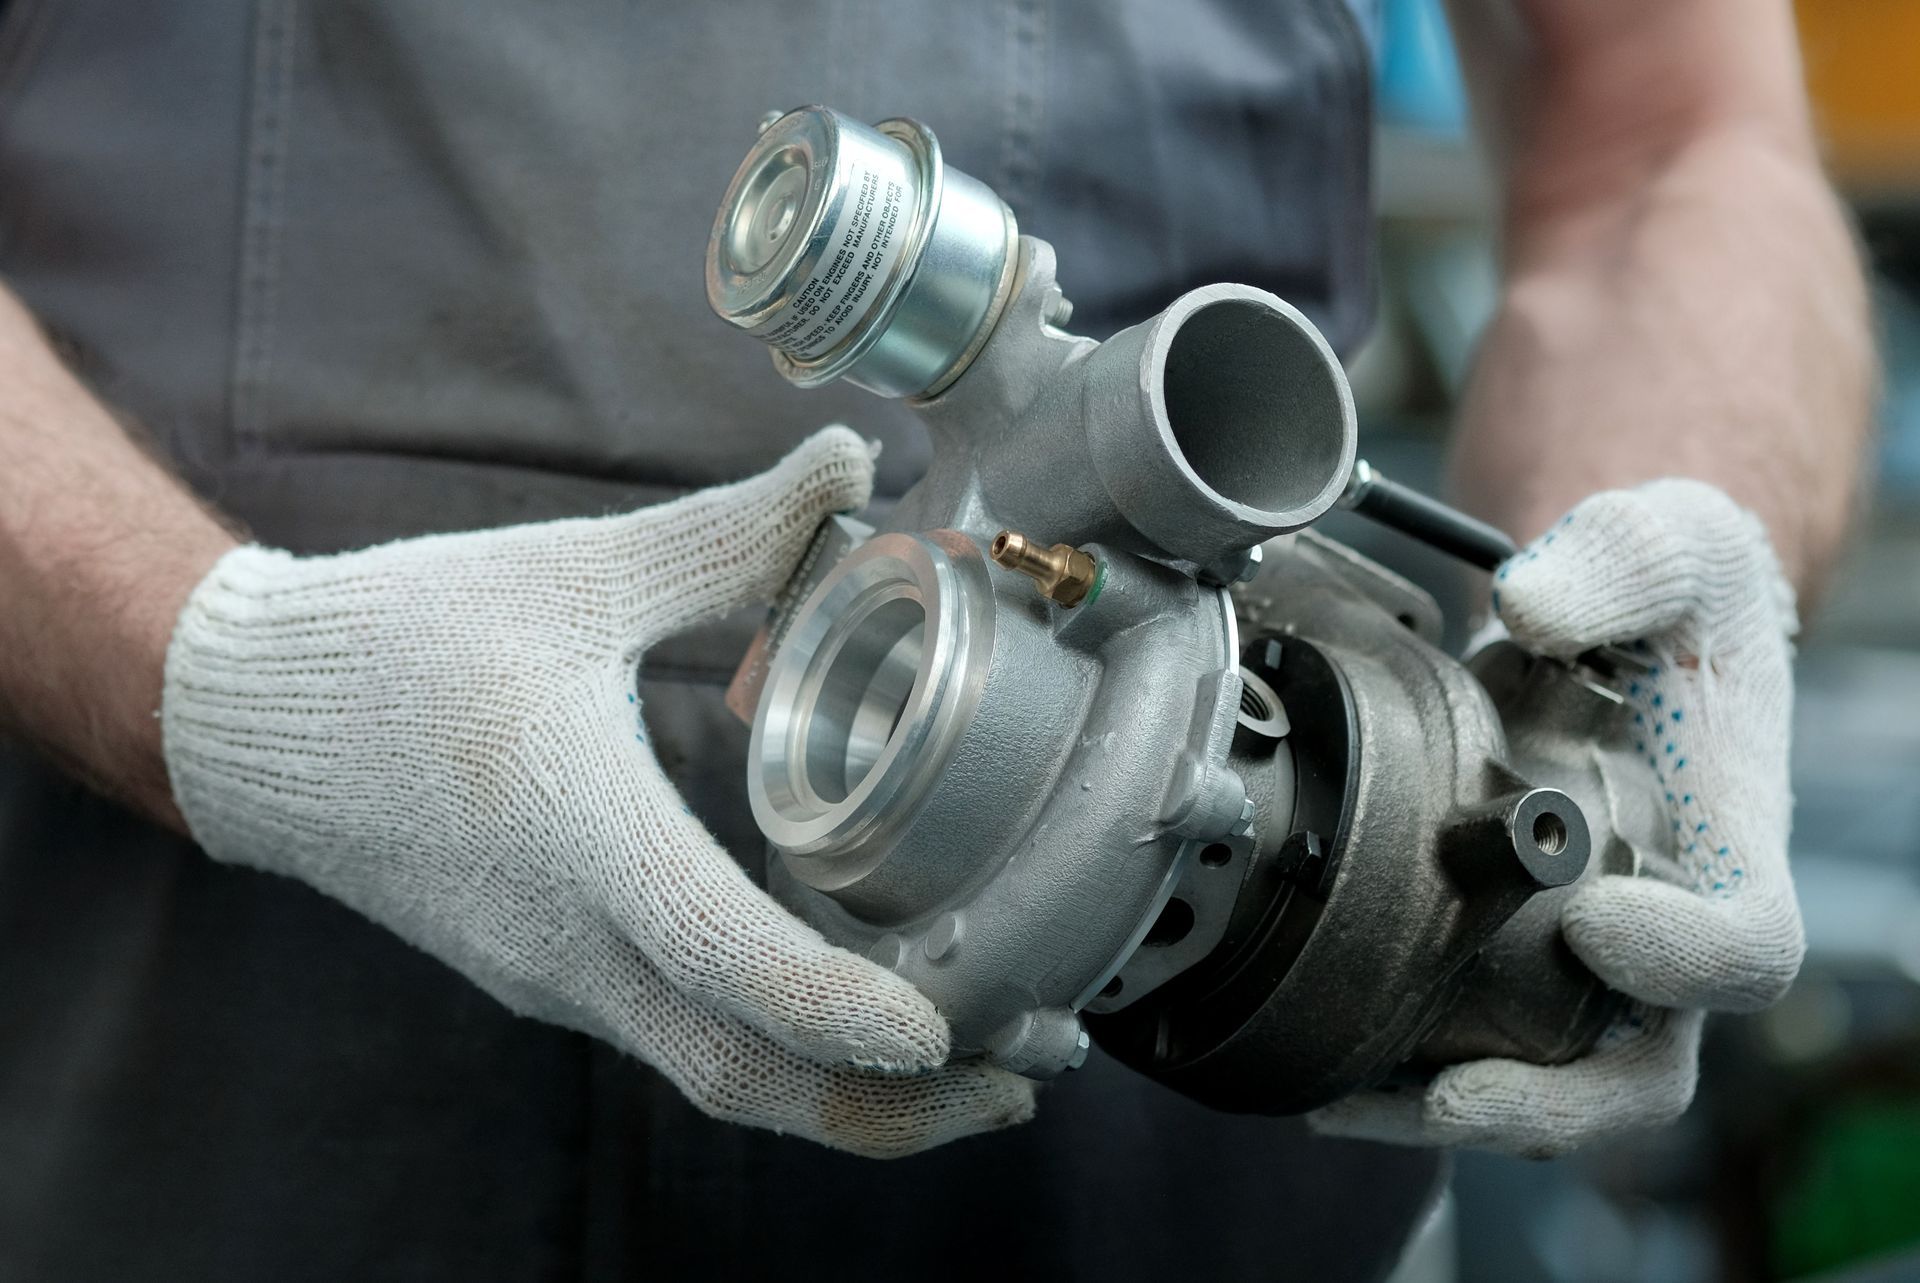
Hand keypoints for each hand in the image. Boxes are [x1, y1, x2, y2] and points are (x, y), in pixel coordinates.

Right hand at [161, 427, 1034, 1157]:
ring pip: (717, 1078)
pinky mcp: (553, 978)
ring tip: (972, 1069)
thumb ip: (729, 532)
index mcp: (575, 830)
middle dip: (892, 1108)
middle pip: (743, 1077)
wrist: (254, 723)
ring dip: (850, 1098)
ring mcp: (556, 977)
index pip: (722, 959)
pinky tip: (858, 1019)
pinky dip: (785, 1057)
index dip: (838, 1010)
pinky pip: (685, 1045)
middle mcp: (567, 938)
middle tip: (1022, 1077)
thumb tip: (847, 461)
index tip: (945, 1031)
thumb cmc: (405, 640)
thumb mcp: (577, 574)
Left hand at [1311, 479, 1802, 1157]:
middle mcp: (1667, 927)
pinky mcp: (1515, 957)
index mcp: (1727, 848)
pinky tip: (1318, 1070)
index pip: (1746, 946)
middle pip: (1644, 1070)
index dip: (1686, 959)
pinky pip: (1473, 1041)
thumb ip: (1616, 564)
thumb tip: (1529, 607)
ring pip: (1548, 1079)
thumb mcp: (1662, 546)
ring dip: (1450, 1107)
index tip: (1597, 923)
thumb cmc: (1663, 595)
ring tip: (1342, 1104)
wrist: (1617, 626)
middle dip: (1552, 1102)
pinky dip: (1402, 1072)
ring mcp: (1590, 959)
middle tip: (1450, 1094)